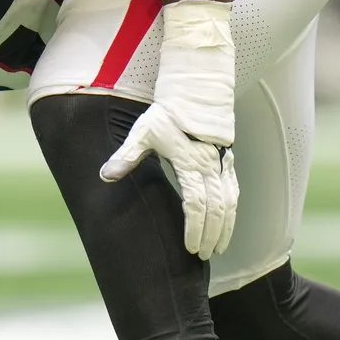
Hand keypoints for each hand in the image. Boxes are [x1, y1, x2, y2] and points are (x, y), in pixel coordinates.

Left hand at [99, 0, 237, 260]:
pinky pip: (234, 189)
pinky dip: (232, 209)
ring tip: (218, 247)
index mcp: (191, 163)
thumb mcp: (143, 131)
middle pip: (217, 209)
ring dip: (225, 226)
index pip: (196, 205)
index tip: (191, 248)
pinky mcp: (226, 156)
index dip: (195, 229)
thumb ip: (126, 156)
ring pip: (230, 201)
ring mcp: (222, 161)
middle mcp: (211, 166)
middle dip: (212, 235)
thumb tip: (104, 176)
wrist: (197, 82)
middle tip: (204, 257)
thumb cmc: (168, 109)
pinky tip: (228, 221)